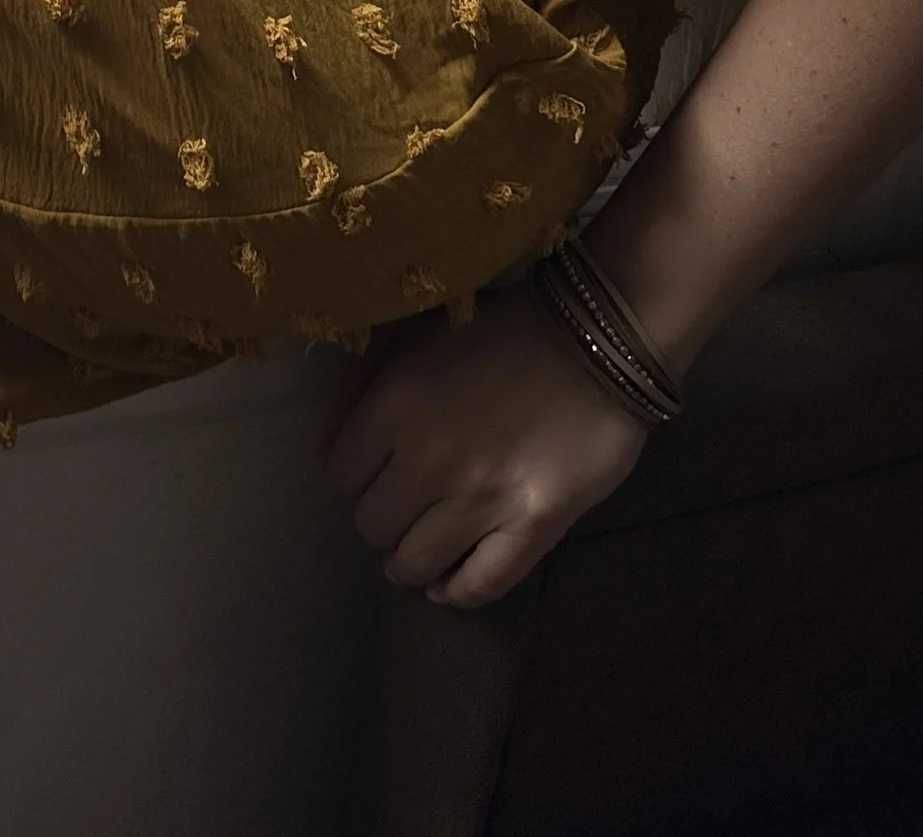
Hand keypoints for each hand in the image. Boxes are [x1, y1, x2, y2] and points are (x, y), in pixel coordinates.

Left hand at [321, 289, 650, 607]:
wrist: (597, 338)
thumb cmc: (502, 329)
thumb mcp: (417, 334)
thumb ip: (362, 386)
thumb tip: (325, 451)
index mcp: (396, 403)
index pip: (341, 474)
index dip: (357, 476)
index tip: (377, 472)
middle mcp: (430, 458)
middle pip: (373, 524)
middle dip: (384, 518)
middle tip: (406, 507)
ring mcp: (483, 499)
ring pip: (415, 564)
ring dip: (412, 562)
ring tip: (424, 548)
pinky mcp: (535, 527)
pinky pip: (480, 585)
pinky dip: (458, 592)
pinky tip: (450, 583)